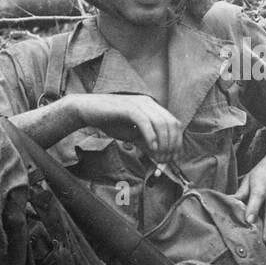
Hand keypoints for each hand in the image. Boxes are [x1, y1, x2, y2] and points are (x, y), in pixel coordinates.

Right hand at [66, 93, 183, 163]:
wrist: (88, 110)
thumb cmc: (110, 121)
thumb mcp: (133, 134)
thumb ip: (146, 142)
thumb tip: (160, 156)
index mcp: (153, 107)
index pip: (174, 123)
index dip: (177, 142)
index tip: (174, 158)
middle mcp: (149, 103)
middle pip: (171, 124)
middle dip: (172, 145)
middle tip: (166, 161)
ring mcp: (139, 104)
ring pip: (161, 124)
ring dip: (163, 143)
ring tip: (160, 158)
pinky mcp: (129, 108)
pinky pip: (146, 123)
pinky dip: (151, 137)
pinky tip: (151, 149)